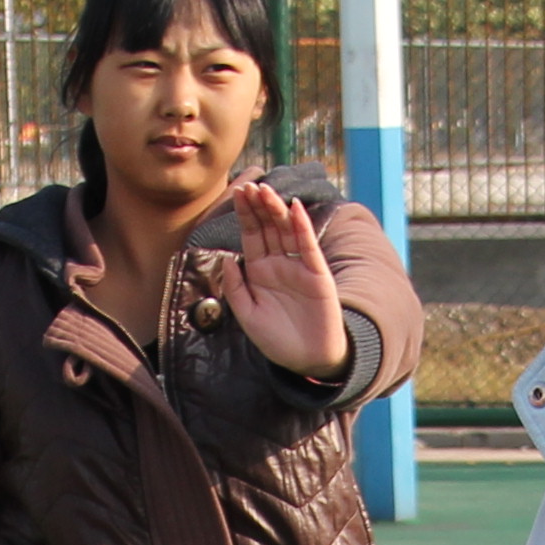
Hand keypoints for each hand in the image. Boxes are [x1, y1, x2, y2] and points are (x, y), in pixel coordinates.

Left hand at [215, 180, 351, 383]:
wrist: (307, 360)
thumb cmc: (277, 340)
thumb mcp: (248, 315)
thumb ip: (236, 288)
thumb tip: (227, 259)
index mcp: (260, 271)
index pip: (251, 235)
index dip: (245, 214)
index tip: (237, 192)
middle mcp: (279, 264)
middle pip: (268, 227)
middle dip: (259, 206)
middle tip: (249, 185)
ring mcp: (299, 266)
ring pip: (286, 231)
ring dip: (277, 210)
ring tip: (266, 191)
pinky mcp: (317, 274)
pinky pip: (308, 246)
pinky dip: (302, 227)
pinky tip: (294, 209)